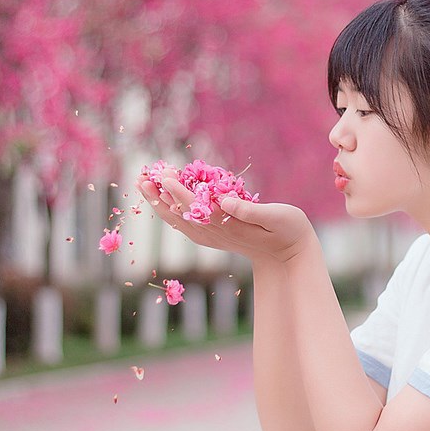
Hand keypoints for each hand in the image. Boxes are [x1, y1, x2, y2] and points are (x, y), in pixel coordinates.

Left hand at [137, 174, 314, 264]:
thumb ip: (251, 210)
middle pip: (181, 214)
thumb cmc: (288, 230)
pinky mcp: (213, 235)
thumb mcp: (277, 217)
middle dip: (160, 195)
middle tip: (141, 177)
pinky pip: (185, 223)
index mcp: (230, 225)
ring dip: (159, 202)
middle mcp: (216, 232)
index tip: (165, 176)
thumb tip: (225, 201)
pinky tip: (160, 200)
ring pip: (179, 219)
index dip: (180, 191)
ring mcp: (212, 236)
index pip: (199, 207)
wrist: (287, 254)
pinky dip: (169, 210)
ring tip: (142, 184)